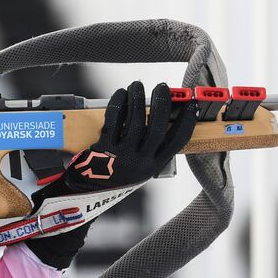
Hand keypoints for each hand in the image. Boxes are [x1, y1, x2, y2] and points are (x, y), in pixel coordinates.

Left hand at [50, 81, 196, 194]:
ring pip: (134, 121)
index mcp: (152, 167)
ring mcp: (121, 156)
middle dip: (161, 104)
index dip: (186, 122)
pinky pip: (113, 121)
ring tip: (137, 85)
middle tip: (162, 87)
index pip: (176, 143)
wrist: (86, 192)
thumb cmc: (114, 176)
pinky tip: (121, 94)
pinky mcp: (103, 149)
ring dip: (137, 99)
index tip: (191, 106)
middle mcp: (139, 163)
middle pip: (156, 128)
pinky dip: (118, 104)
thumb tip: (157, 116)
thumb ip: (149, 149)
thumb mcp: (139, 169)